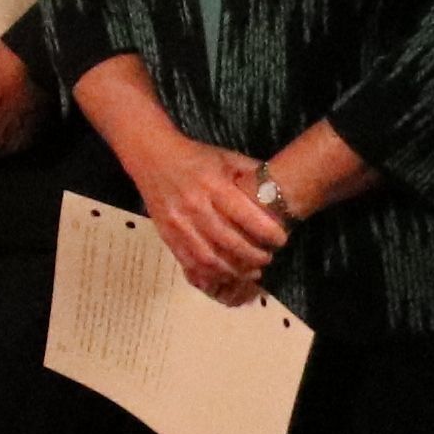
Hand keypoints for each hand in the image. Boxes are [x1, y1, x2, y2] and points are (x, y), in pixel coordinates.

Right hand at [129, 130, 287, 302]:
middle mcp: (195, 206)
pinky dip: (209, 274)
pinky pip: (189, 262)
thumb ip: (251, 171)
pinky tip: (226, 276)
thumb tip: (278, 187)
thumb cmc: (195, 157)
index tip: (281, 239)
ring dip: (234, 270)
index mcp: (213, 185)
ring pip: (209, 258)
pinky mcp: (167, 235)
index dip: (266, 231)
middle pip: (228, 241)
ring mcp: (179, 223)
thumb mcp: (225, 157)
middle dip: (253, 255)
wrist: (152, 158)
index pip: (244, 214)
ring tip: (252, 271)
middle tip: (268, 257)